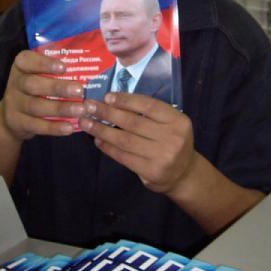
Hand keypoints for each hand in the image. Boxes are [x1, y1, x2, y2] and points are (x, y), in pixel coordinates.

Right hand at [0, 50, 85, 140]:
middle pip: (32, 84)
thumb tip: (86, 63)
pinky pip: (36, 125)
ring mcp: (14, 104)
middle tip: (79, 90)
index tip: (64, 67)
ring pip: (36, 106)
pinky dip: (53, 127)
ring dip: (60, 108)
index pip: (27, 60)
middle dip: (57, 88)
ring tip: (80, 110)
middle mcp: (15, 83)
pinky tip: (69, 127)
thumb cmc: (34, 87)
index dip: (44, 63)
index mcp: (21, 66)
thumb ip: (56, 68)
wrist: (11, 115)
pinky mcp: (17, 122)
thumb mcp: (38, 74)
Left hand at [78, 92, 196, 194]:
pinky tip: (98, 140)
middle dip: (108, 113)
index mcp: (178, 120)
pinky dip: (108, 147)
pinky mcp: (151, 171)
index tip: (107, 96)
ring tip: (86, 123)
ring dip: (102, 130)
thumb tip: (113, 101)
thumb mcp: (169, 124)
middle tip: (89, 107)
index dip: (126, 100)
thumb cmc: (171, 141)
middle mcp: (173, 137)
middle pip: (134, 122)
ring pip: (126, 140)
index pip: (149, 106)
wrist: (184, 174)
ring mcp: (162, 156)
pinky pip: (124, 156)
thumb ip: (149, 114)